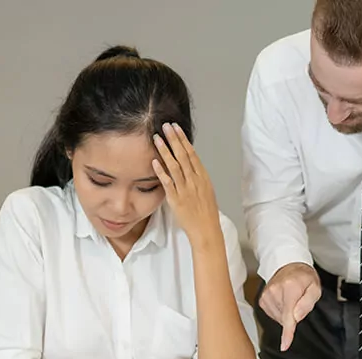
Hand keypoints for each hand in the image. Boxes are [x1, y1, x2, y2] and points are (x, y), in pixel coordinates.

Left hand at [152, 123, 221, 246]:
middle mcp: (195, 180)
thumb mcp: (206, 190)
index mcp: (203, 177)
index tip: (176, 129)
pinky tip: (154, 161)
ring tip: (157, 138)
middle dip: (174, 139)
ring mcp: (185, 189)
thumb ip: (198, 177)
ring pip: (174, 165)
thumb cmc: (206, 212)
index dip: (183, 140)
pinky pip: (168, 182)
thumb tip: (190, 165)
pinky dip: (161, 171)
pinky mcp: (176, 199)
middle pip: (183, 155)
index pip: (192, 154)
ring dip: (165, 150)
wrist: (206, 229)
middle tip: (166, 126)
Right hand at [259, 263, 321, 351]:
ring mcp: (266, 295)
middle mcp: (275, 291)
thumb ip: (307, 303)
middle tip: (299, 301)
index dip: (287, 332)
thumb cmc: (304, 278)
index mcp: (290, 287)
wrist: (289, 266)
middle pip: (285, 318)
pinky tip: (283, 301)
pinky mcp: (262, 299)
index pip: (288, 314)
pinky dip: (280, 312)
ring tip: (290, 299)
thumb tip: (296, 317)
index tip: (284, 345)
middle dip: (294, 315)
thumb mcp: (315, 288)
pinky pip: (272, 315)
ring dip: (286, 314)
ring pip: (278, 318)